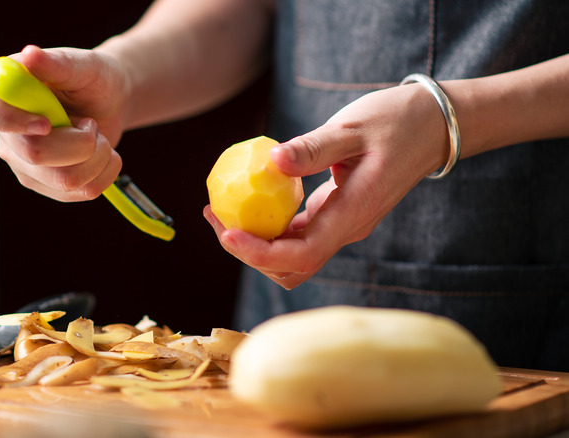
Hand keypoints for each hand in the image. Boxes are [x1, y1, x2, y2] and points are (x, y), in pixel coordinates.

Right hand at [0, 45, 129, 200]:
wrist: (112, 104)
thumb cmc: (92, 78)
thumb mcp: (82, 65)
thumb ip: (56, 63)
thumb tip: (30, 55)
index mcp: (0, 88)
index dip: (4, 117)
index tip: (45, 121)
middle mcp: (4, 130)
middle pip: (33, 154)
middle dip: (81, 141)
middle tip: (90, 124)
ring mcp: (22, 162)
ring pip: (63, 180)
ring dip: (99, 157)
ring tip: (97, 136)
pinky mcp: (44, 183)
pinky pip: (80, 192)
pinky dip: (105, 173)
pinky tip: (101, 154)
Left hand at [205, 83, 450, 288]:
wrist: (435, 127)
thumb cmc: (397, 121)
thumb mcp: (352, 128)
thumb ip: (312, 148)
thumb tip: (270, 161)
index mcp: (354, 214)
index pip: (302, 254)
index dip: (260, 254)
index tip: (227, 234)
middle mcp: (347, 229)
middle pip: (291, 266)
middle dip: (248, 253)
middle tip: (215, 217)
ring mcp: (343, 226)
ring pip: (292, 256)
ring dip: (255, 243)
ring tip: (222, 210)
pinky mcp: (337, 215)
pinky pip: (298, 233)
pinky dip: (269, 226)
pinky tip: (248, 200)